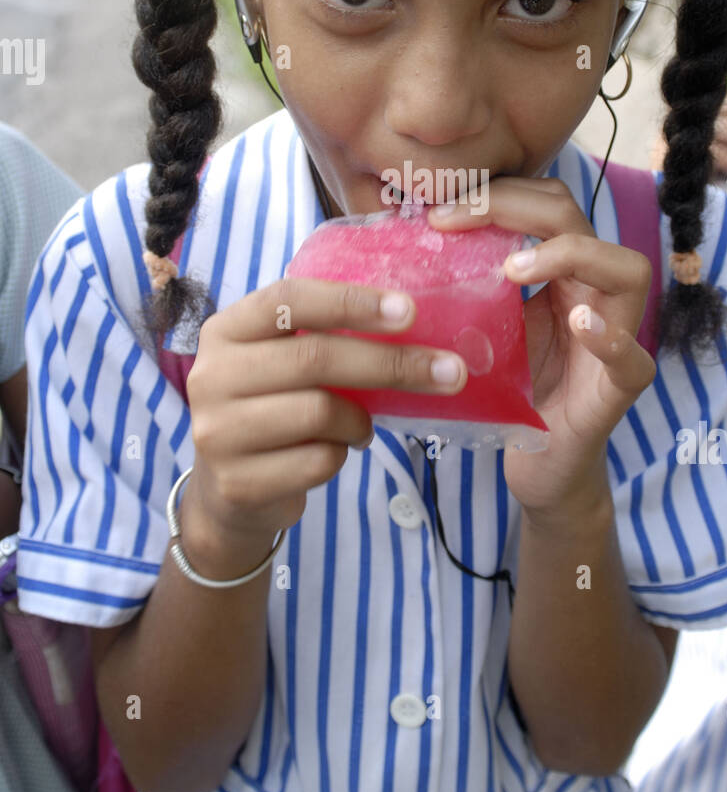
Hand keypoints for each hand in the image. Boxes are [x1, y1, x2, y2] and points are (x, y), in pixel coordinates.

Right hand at [181, 275, 467, 553]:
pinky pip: (318, 461)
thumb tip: (410, 321)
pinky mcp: (238, 482)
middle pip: (315, 357)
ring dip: (360, 420)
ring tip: (363, 426)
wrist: (229, 491)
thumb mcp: (280, 361)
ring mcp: (218, 431)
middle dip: (391, 363)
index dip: (352, 301)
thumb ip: (320, 338)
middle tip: (450, 371)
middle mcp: (212, 375)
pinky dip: (342, 455)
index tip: (410, 311)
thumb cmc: (272, 408)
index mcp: (226, 330)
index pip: (289, 299)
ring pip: (320, 411)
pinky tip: (335, 452)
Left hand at [428, 179, 655, 514]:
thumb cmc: (513, 391)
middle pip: (576, 219)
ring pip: (627, 269)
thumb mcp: (487, 327)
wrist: (541, 466)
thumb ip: (472, 286)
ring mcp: (619, 337)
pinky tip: (580, 321)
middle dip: (514, 207)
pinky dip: (609, 335)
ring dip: (567, 255)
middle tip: (453, 223)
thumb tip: (405, 244)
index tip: (437, 213)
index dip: (496, 195)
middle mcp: (598, 292)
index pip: (545, 204)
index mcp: (565, 273)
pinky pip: (632, 357)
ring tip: (513, 270)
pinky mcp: (622, 389)